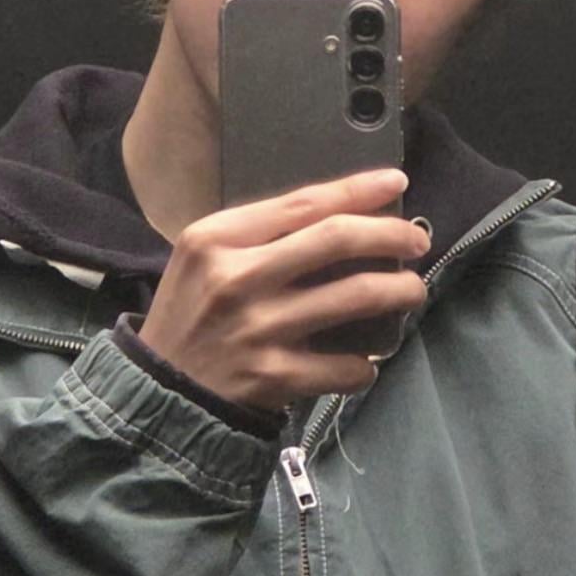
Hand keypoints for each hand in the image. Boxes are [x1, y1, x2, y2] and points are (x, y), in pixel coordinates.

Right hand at [139, 169, 429, 410]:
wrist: (159, 393)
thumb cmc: (190, 316)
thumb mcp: (204, 258)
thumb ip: (259, 235)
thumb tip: (340, 216)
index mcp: (217, 238)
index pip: (303, 203)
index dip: (357, 190)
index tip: (395, 182)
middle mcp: (239, 278)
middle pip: (336, 240)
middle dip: (390, 234)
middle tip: (416, 239)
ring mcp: (258, 329)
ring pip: (354, 298)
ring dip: (398, 291)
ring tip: (411, 290)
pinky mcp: (274, 377)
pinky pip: (345, 366)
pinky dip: (366, 363)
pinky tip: (367, 360)